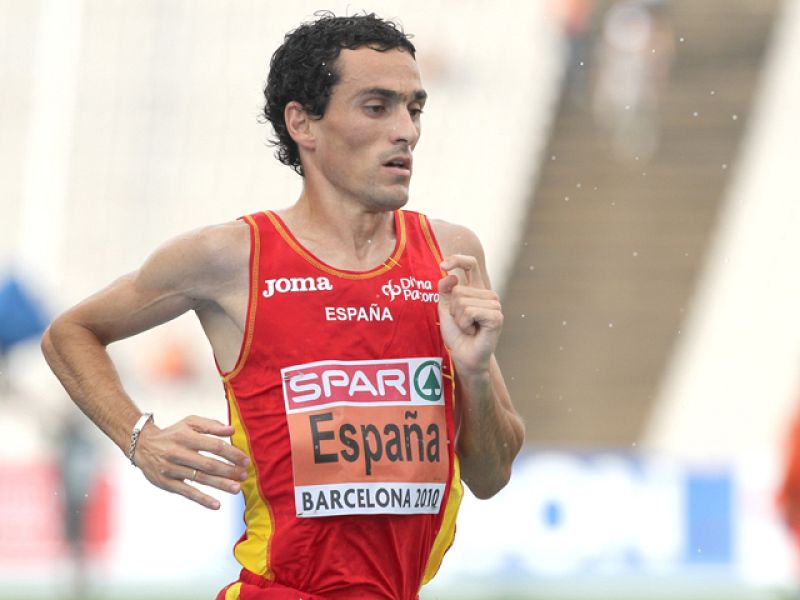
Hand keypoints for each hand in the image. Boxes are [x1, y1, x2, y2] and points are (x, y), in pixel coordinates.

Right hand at [133, 415, 249, 509]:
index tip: (245, 460)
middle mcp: (178, 453)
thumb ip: (211, 425)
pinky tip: (216, 505)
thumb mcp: (190, 423)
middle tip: (244, 475)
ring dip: (220, 484)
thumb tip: (232, 431)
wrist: (142, 445)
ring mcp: (172, 469)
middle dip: (229, 470)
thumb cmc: (173, 433)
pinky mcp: (167, 483)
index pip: (214, 446)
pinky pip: (187, 492)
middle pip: (209, 464)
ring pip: (200, 478)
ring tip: (237, 489)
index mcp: (186, 436)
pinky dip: (202, 499)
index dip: (232, 453)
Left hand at [437, 254, 502, 374]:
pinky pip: (470, 311)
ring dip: (458, 318)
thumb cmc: (457, 334)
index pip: (471, 264)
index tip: (443, 265)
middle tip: (461, 322)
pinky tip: (473, 331)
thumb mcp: (445, 309)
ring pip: (463, 300)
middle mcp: (488, 294)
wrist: (464, 356)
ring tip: (467, 328)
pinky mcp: (496, 316)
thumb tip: (450, 276)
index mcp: (477, 289)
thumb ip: (445, 290)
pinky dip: (465, 323)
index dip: (458, 259)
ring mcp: (494, 304)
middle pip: (458, 289)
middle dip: (452, 308)